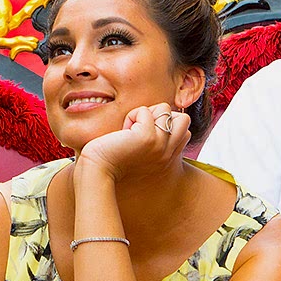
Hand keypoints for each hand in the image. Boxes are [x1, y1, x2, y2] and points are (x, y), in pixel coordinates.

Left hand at [76, 103, 190, 183]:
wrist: (97, 172)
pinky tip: (122, 132)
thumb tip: (153, 116)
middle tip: (139, 128)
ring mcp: (160, 145)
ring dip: (145, 114)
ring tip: (130, 131)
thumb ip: (153, 138)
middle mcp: (168, 153)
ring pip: (165, 109)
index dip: (164, 125)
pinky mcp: (148, 138)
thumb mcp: (139, 151)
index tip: (142, 136)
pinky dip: (131, 116)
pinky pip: (144, 111)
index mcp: (167, 159)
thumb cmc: (111, 160)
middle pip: (183, 118)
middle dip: (161, 115)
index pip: (184, 131)